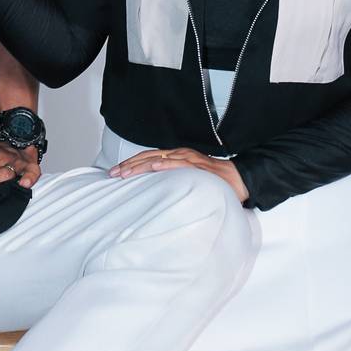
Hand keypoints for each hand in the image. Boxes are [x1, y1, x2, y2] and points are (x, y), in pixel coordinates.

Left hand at [109, 147, 248, 202]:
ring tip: (125, 172)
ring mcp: (189, 158)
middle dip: (129, 165)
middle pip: (148, 157)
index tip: (114, 173)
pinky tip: (154, 167)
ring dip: (141, 165)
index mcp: (175, 157)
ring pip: (159, 159)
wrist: (238, 180)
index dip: (130, 164)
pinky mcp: (199, 166)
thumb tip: (152, 195)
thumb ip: (172, 184)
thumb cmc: (212, 183)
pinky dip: (166, 165)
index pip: (147, 158)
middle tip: (112, 174)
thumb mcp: (186, 182)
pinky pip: (180, 164)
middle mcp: (179, 154)